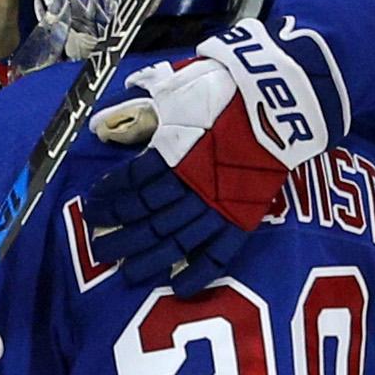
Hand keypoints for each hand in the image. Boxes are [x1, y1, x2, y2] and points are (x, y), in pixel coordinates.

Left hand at [80, 34, 329, 288]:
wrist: (281, 97)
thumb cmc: (227, 87)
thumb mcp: (176, 86)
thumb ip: (141, 105)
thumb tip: (102, 124)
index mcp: (172, 153)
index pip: (131, 182)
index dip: (110, 194)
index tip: (93, 203)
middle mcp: (189, 184)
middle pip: (145, 217)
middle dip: (119, 234)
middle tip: (98, 250)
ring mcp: (217, 205)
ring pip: (175, 240)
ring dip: (147, 258)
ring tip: (126, 272)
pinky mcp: (243, 218)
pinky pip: (219, 253)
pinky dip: (199, 273)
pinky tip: (178, 288)